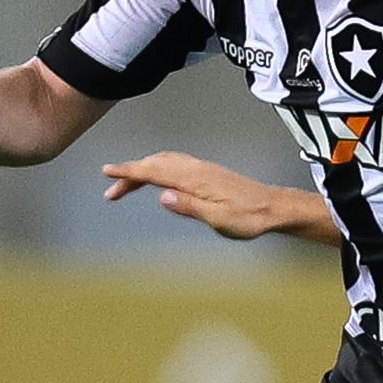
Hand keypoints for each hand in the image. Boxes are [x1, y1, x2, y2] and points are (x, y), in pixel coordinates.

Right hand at [103, 151, 291, 239]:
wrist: (274, 208)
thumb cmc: (249, 217)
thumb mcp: (219, 219)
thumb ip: (190, 207)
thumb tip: (162, 196)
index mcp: (196, 180)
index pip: (155, 172)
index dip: (129, 172)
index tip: (108, 172)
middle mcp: (197, 169)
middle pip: (155, 165)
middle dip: (130, 173)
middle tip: (111, 189)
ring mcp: (203, 169)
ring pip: (165, 162)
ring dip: (143, 169)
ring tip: (127, 184)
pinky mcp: (208, 173)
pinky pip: (175, 164)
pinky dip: (158, 167)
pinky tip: (157, 177)